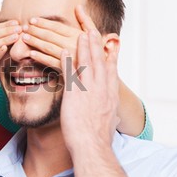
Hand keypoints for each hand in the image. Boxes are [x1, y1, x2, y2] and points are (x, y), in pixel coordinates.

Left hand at [22, 6, 95, 69]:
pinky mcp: (67, 69)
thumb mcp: (95, 34)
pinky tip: (31, 53)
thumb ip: (86, 20)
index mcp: (78, 35)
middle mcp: (73, 45)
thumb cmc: (96, 52)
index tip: (32, 20)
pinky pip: (51, 62)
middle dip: (36, 31)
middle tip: (24, 27)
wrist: (100, 72)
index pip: (57, 27)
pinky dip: (40, 58)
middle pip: (50, 36)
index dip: (44, 23)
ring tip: (24, 38)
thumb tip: (78, 6)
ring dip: (35, 42)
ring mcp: (69, 57)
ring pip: (48, 48)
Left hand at [60, 29, 119, 154]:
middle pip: (99, 61)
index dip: (109, 54)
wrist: (92, 146)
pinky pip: (70, 73)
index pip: (111, 69)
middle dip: (95, 44)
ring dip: (83, 47)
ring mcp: (89, 90)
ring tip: (80, 34)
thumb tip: (114, 115)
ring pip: (86, 63)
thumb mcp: (110, 122)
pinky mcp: (74, 94)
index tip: (109, 42)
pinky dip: (66, 61)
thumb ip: (110, 113)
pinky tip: (63, 51)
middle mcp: (102, 88)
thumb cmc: (99, 138)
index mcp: (110, 94)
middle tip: (92, 30)